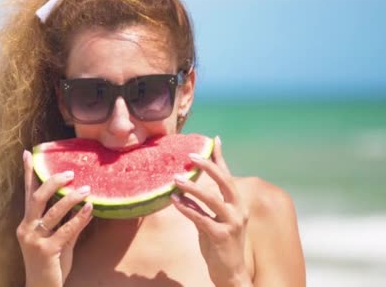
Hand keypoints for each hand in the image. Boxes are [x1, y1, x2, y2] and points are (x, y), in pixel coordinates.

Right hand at [16, 150, 93, 286]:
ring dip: (71, 199)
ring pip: (52, 212)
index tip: (28, 153)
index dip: (28, 173)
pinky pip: (66, 230)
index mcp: (26, 224)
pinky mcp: (46, 251)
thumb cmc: (50, 265)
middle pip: (37, 198)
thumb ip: (66, 224)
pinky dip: (80, 218)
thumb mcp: (57, 241)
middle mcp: (26, 229)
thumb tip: (82, 206)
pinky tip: (90, 209)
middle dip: (53, 182)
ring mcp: (35, 240)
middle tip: (70, 172)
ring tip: (87, 189)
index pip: (28, 194)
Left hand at [171, 136, 251, 286]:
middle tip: (191, 155)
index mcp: (238, 204)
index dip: (221, 157)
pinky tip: (174, 201)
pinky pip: (201, 218)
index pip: (228, 176)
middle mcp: (238, 210)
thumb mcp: (213, 220)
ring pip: (212, 199)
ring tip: (176, 178)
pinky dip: (187, 208)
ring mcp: (232, 223)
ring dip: (192, 187)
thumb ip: (204, 204)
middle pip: (224, 182)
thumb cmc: (219, 244)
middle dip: (209, 166)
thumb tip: (186, 187)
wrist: (230, 273)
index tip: (213, 140)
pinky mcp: (221, 236)